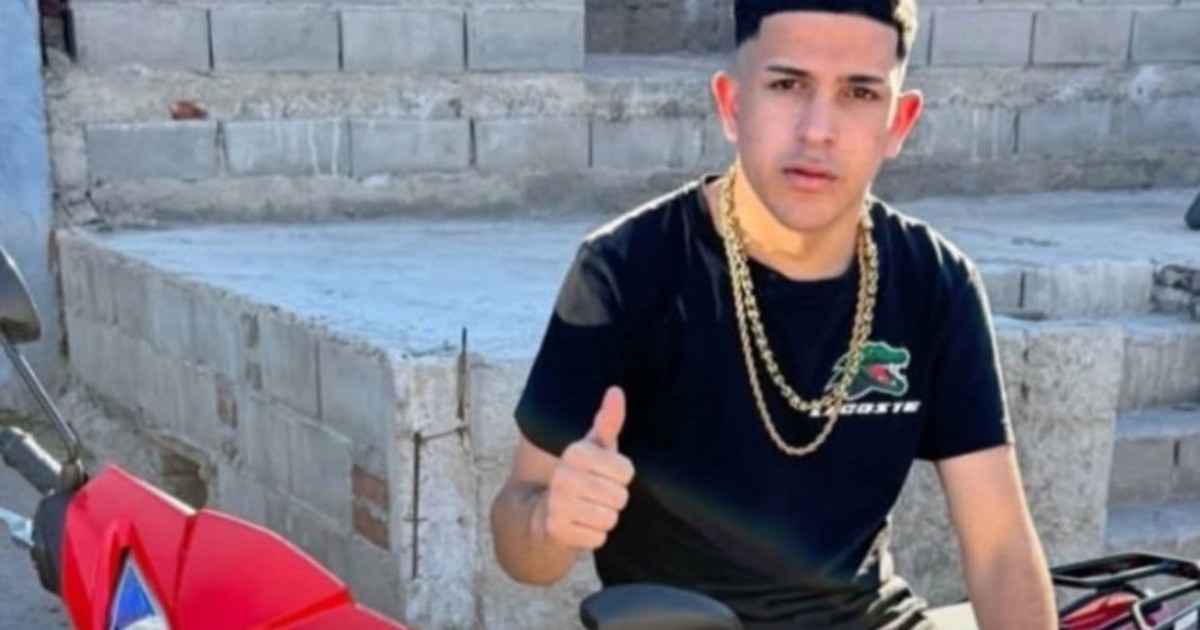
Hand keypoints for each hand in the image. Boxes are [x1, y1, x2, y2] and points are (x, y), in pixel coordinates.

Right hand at [538, 386, 634, 551]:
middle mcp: (562, 475)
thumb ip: (608, 421)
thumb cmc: (581, 476)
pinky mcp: (557, 530)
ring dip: (605, 518)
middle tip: (597, 495)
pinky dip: (594, 535)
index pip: (626, 471)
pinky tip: (581, 525)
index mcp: (575, 452)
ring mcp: (558, 503)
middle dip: (614, 499)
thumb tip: (616, 390)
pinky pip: (598, 538)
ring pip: (610, 518)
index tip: (605, 475)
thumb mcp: (596, 447)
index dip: (621, 477)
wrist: (544, 513)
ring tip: (589, 510)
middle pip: (620, 497)